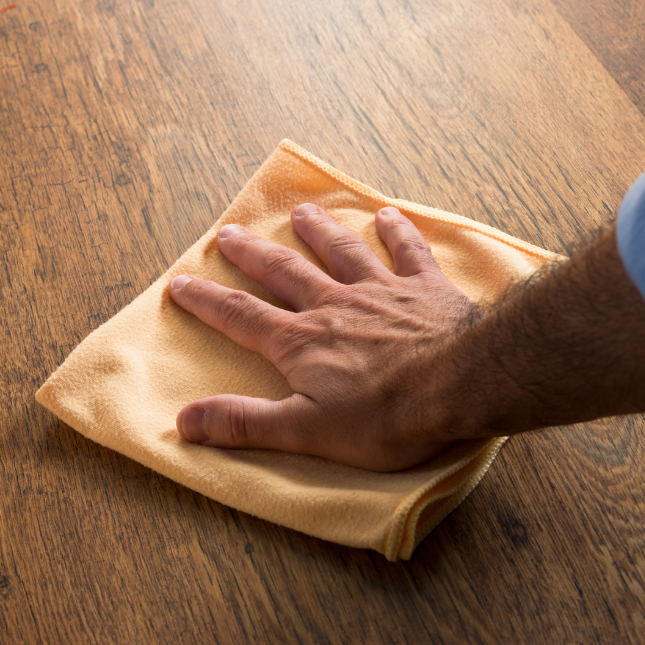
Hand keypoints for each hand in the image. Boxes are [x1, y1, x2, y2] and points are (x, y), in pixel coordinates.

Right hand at [167, 203, 479, 470]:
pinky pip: (408, 253)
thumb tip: (184, 420)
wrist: (463, 384)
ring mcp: (381, 292)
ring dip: (318, 231)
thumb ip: (245, 423)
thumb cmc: (386, 416)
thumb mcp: (305, 431)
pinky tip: (387, 215)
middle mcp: (333, 305)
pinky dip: (397, 233)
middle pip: (283, 272)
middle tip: (227, 233)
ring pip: (341, 252)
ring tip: (301, 213)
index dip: (207, 300)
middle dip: (251, 254)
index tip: (180, 282)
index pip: (240, 316)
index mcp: (301, 342)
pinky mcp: (426, 289)